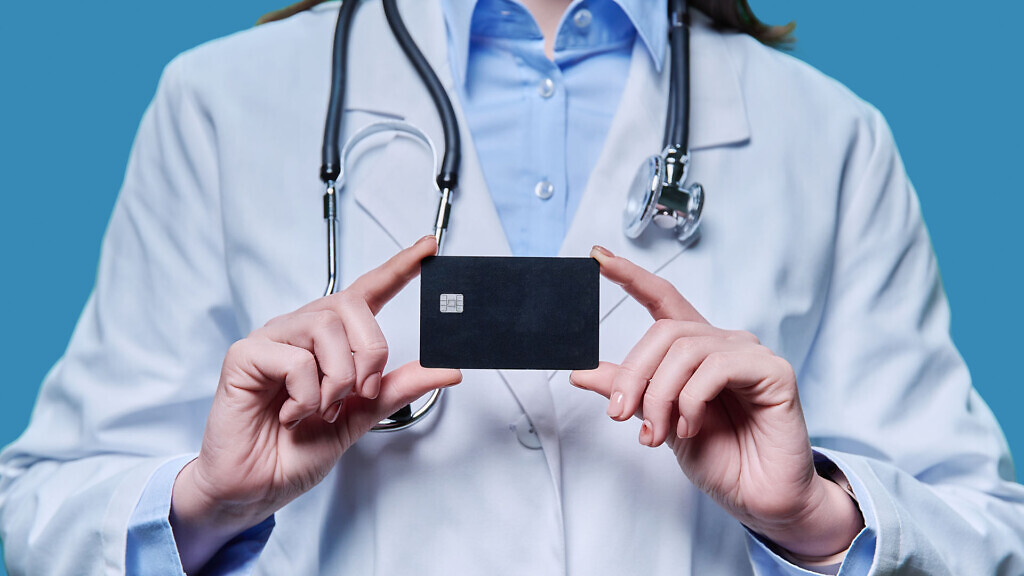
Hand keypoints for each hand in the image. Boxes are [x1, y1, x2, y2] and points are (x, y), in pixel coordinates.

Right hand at [170, 236, 460, 572]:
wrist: (254, 487)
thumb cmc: (296, 450)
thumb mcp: (359, 417)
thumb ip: (397, 388)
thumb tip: (447, 369)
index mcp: (330, 340)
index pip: (367, 292)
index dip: (398, 268)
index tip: (428, 247)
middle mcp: (300, 331)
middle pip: (350, 306)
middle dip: (370, 351)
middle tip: (361, 392)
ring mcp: (272, 339)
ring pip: (325, 328)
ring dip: (338, 379)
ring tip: (322, 409)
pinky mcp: (245, 355)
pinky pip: (295, 359)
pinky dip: (307, 394)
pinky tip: (292, 414)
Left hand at [570, 246, 861, 558]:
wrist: (759, 497)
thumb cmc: (721, 458)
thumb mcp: (659, 421)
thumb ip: (626, 391)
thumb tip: (579, 371)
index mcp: (695, 350)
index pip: (662, 298)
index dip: (630, 276)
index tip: (596, 257)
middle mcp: (722, 343)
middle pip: (664, 333)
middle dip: (634, 376)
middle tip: (622, 416)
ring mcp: (749, 354)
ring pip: (685, 350)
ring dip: (660, 395)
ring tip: (659, 432)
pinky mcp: (773, 371)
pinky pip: (716, 367)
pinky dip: (692, 399)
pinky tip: (691, 426)